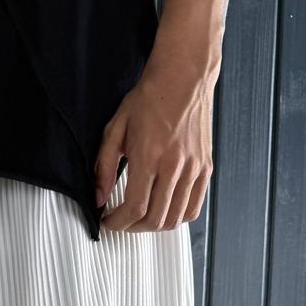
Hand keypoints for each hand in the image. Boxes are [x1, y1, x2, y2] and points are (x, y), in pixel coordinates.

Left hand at [93, 60, 214, 231]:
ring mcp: (194, 168)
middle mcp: (175, 166)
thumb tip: (99, 196)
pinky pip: (193, 207)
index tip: (109, 221)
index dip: (118, 223)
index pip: (134, 207)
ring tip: (141, 218)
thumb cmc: (150, 98)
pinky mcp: (205, 168)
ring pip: (175, 219)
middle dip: (133, 228)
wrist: (183, 77)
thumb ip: (103, 166)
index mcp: (149, 156)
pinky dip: (177, 217)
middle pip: (155, 219)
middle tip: (122, 221)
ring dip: (154, 226)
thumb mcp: (115, 129)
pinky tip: (163, 210)